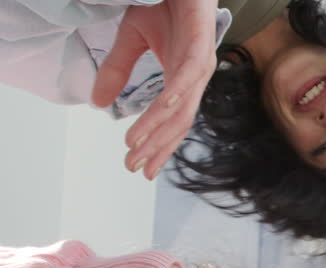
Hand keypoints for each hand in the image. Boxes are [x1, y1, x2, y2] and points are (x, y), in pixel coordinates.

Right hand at [92, 0, 218, 179]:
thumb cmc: (164, 4)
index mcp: (182, 79)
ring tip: (137, 145)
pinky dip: (177, 92)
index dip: (158, 146)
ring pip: (182, 105)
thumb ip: (118, 70)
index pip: (172, 122)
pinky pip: (191, 73)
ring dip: (159, 127)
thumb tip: (99, 102)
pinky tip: (165, 108)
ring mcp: (201, 61)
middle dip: (156, 147)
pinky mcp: (202, 43)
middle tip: (136, 167)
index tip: (141, 169)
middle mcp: (195, 76)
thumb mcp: (132, 39)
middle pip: (178, 122)